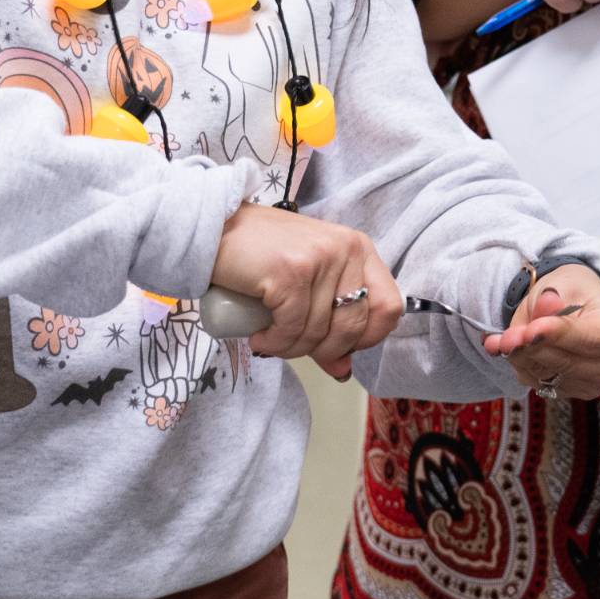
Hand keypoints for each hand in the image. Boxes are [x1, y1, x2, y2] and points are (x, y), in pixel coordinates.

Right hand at [209, 203, 403, 379]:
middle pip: (354, 328)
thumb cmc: (258, 254)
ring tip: (268, 337)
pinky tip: (259, 336)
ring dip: (290, 348)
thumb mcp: (305, 284)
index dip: (365, 338)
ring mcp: (320, 259)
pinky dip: (273, 342)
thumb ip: (329, 323)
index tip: (334, 343)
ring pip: (319, 333)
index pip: (389, 308)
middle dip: (322, 350)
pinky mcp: (291, 272)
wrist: (210, 228)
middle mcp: (346, 249)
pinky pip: (291, 329)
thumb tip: (343, 370)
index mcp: (358, 248)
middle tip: (292, 344)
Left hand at [482, 265, 599, 400]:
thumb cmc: (573, 292)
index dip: (559, 336)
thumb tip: (547, 305)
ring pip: (545, 375)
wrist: (571, 304)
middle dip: (531, 347)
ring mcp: (591, 385)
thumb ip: (551, 298)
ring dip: (519, 355)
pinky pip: (534, 381)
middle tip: (505, 336)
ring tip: (505, 337)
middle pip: (565, 363)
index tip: (532, 330)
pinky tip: (511, 346)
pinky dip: (518, 362)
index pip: (589, 340)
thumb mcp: (561, 284)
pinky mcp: (568, 392)